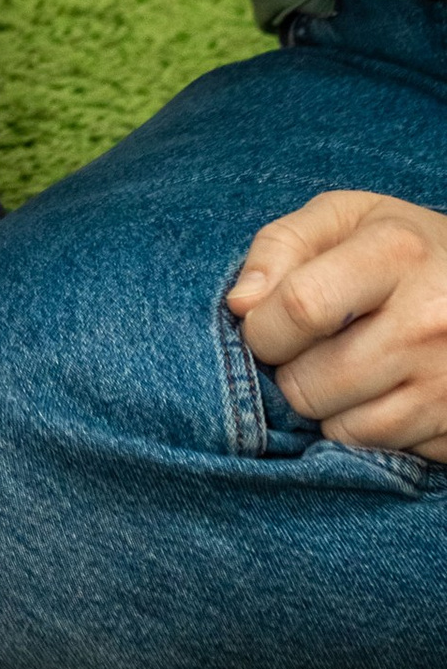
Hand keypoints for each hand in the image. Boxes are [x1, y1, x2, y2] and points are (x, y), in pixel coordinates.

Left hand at [226, 192, 446, 461]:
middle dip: (290, 372)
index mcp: (396, 253)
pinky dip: (366, 429)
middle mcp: (430, 320)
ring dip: (326, 407)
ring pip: (342, 428)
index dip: (263, 328)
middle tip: (311, 350)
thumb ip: (281, 246)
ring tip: (348, 367)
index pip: (301, 307)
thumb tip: (240, 305)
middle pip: (311, 382)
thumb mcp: (345, 218)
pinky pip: (381, 450)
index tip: (264, 327)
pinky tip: (382, 392)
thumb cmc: (405, 248)